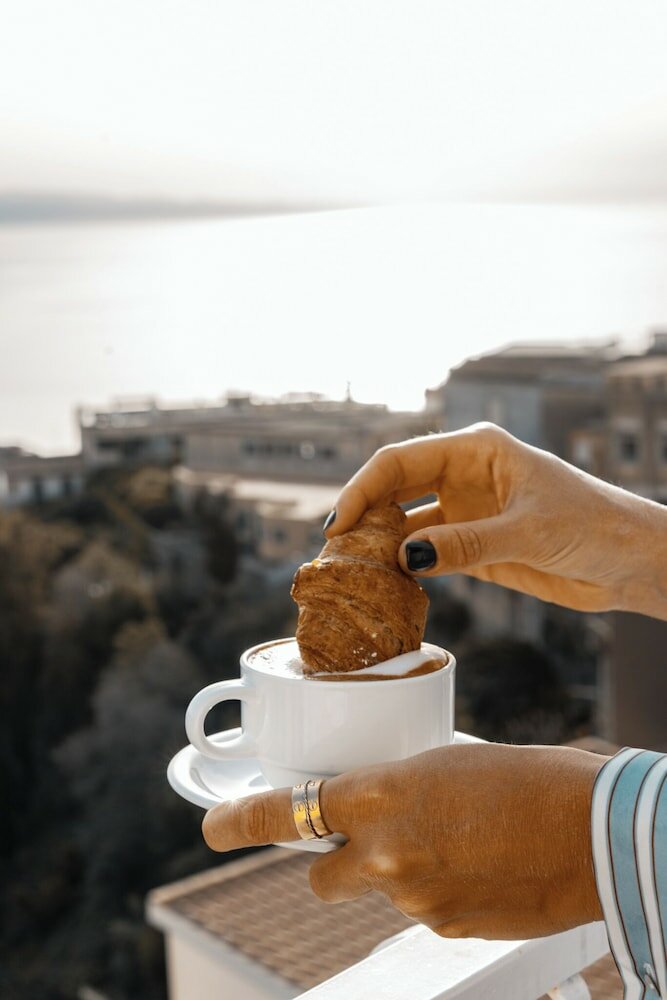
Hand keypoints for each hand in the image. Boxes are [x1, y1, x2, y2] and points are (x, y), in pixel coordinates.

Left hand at [202, 743, 605, 939]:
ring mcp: (412, 898)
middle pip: (318, 875)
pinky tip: (477, 869)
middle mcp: (386, 852)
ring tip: (458, 845)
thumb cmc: (529, 780)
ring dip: (398, 874)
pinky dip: (436, 893)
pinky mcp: (443, 929)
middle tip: (367, 844)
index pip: (290, 809)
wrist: (592, 831)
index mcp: (383, 792)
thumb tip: (380, 809)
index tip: (211, 828)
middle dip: (333, 862)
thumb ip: (397, 790)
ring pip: (377, 892)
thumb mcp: (446, 766)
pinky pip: (419, 911)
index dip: (241, 821)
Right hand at [326, 423, 666, 617]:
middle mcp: (463, 475)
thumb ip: (466, 543)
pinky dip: (404, 568)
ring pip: (405, 523)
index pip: (400, 461)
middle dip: (363, 515)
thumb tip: (406, 555)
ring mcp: (465, 511)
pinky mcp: (471, 546)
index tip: (340, 522)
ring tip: (351, 571)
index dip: (363, 489)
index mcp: (476, 449)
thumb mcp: (529, 531)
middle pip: (394, 489)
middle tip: (335, 551)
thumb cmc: (593, 524)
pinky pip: (425, 553)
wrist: (629, 560)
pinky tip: (386, 584)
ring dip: (379, 544)